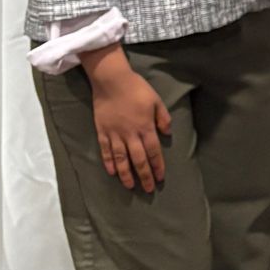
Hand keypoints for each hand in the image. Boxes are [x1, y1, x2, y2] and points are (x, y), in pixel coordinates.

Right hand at [81, 46, 170, 190]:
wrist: (111, 81)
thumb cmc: (136, 88)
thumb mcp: (156, 100)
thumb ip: (162, 118)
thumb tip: (167, 132)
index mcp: (145, 127)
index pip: (153, 152)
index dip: (157, 166)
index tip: (160, 177)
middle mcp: (130, 134)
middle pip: (139, 159)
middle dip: (144, 176)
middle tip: (148, 189)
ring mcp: (115, 134)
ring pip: (121, 159)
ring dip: (126, 174)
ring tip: (130, 186)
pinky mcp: (102, 132)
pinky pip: (106, 151)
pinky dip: (109, 162)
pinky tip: (112, 172)